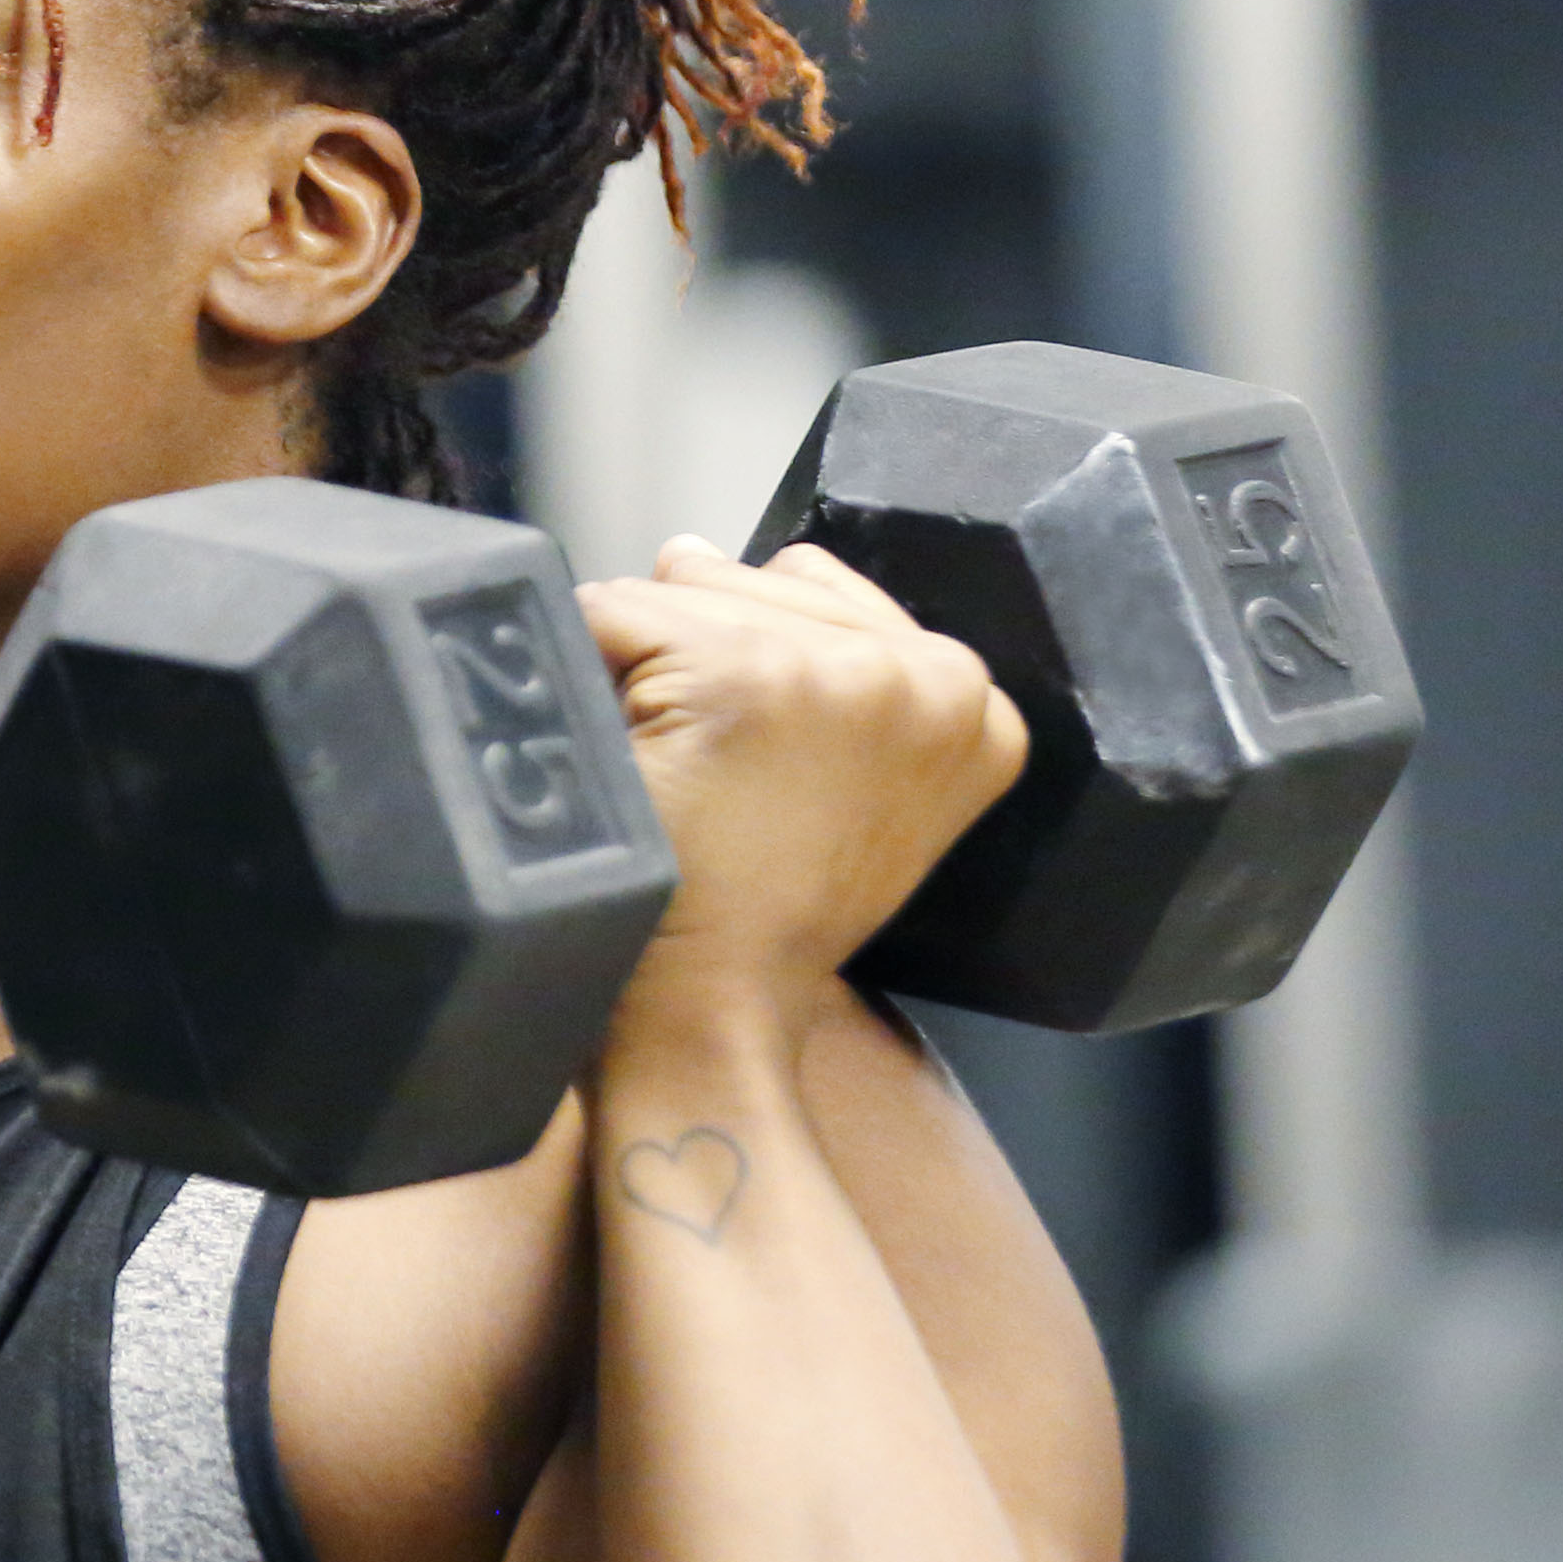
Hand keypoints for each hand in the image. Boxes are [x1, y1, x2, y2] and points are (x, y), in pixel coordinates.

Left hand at [580, 539, 1029, 1006]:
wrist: (714, 1014)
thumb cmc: (761, 911)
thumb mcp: (848, 784)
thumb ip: (822, 666)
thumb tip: (701, 547)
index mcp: (974, 700)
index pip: (819, 589)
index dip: (746, 657)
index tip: (743, 754)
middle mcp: (931, 672)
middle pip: (749, 577)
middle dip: (692, 650)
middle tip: (704, 777)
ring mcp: (838, 671)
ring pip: (679, 589)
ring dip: (641, 666)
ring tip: (676, 774)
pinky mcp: (740, 674)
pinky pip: (611, 612)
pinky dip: (587, 677)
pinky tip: (633, 765)